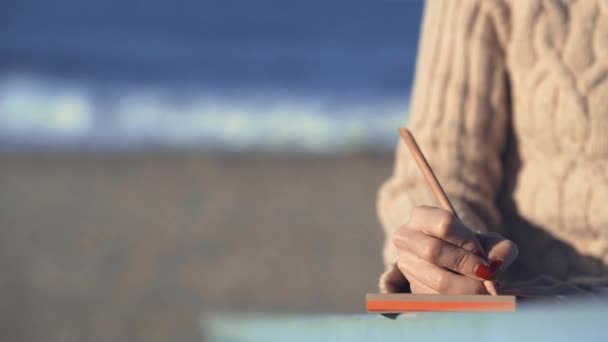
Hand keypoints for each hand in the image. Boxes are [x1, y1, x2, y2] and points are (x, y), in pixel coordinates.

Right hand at [393, 206, 517, 293]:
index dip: (468, 241)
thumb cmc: (472, 249)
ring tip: (482, 288)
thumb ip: (500, 249)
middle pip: (434, 250)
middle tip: (486, 275)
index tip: (482, 254)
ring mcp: (405, 263)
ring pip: (436, 279)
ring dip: (466, 287)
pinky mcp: (410, 287)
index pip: (444, 223)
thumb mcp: (489, 242)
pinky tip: (469, 297)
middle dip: (465, 265)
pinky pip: (436, 298)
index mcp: (422, 216)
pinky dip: (459, 301)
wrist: (454, 263)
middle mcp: (405, 237)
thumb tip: (495, 267)